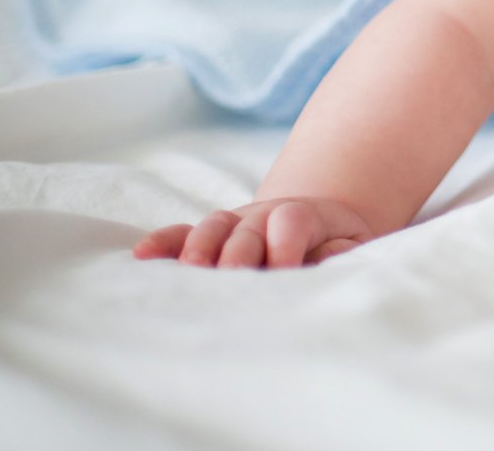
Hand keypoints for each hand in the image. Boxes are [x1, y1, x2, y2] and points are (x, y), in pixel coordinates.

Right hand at [133, 197, 374, 269]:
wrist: (321, 230)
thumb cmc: (337, 248)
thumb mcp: (352, 247)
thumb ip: (340, 252)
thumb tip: (321, 261)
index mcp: (304, 216)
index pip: (291, 221)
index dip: (287, 244)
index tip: (286, 270)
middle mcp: (263, 216)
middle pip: (247, 227)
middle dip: (239, 252)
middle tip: (233, 276)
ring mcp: (233, 226)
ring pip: (212, 228)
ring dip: (198, 248)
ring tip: (189, 271)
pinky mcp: (210, 240)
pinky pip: (181, 236)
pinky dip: (162, 243)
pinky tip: (141, 255)